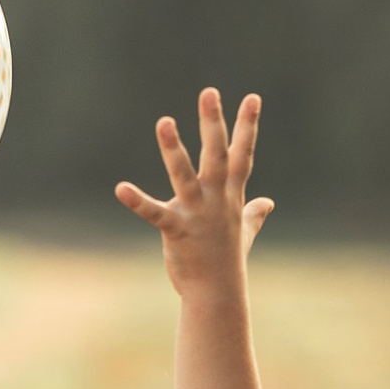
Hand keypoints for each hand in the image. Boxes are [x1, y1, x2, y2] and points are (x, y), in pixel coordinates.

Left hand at [115, 89, 272, 293]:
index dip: (248, 126)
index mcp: (231, 196)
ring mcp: (197, 214)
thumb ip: (255, 214)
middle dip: (214, 123)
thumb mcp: (245, 232)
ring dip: (174, 149)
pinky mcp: (176, 231)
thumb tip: (268, 203)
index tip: (252, 98)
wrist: (217, 295)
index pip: (243, 154)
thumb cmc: (228, 262)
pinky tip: (121, 188)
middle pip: (217, 155)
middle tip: (209, 93)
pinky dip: (137, 202)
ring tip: (164, 121)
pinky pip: (155, 213)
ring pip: (185, 175)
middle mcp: (217, 200)